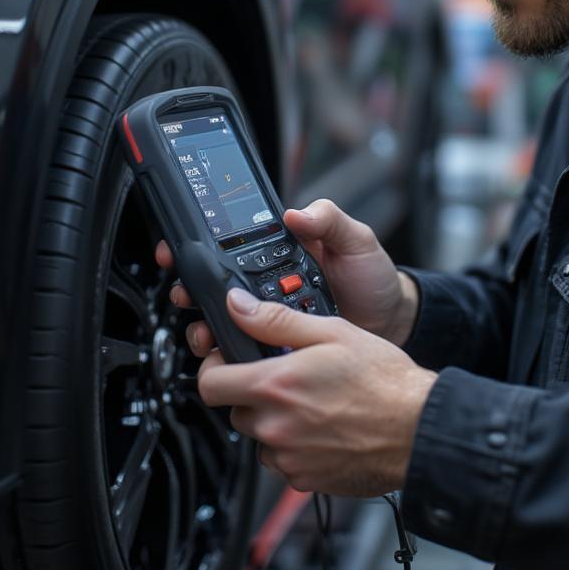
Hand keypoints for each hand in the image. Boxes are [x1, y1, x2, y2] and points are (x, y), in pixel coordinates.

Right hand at [156, 198, 419, 355]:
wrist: (393, 322)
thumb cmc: (373, 276)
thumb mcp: (355, 238)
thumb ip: (328, 219)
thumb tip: (296, 213)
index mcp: (278, 250)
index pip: (228, 244)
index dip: (196, 246)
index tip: (176, 249)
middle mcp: (266, 283)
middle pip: (214, 286)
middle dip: (190, 290)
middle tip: (185, 295)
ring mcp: (270, 317)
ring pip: (222, 320)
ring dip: (205, 325)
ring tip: (206, 332)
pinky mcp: (276, 346)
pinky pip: (244, 350)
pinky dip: (231, 355)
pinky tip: (230, 356)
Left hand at [197, 287, 436, 495]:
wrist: (418, 429)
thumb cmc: (384, 381)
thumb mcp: (331, 332)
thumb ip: (275, 320)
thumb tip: (238, 306)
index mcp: (276, 385)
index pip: (210, 383)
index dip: (215, 368)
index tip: (228, 361)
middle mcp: (275, 426)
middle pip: (234, 410)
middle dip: (252, 392)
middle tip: (284, 378)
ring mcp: (288, 458)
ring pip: (258, 437)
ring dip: (273, 421)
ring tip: (311, 404)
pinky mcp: (303, 480)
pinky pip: (282, 461)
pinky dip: (293, 446)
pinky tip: (322, 428)